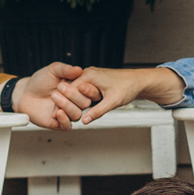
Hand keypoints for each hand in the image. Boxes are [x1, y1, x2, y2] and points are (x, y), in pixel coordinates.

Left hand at [10, 62, 87, 129]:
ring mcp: (67, 113)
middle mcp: (74, 102)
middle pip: (85, 103)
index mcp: (77, 89)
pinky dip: (64, 120)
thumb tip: (79, 70)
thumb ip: (66, 69)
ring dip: (67, 105)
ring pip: (77, 114)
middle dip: (74, 95)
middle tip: (60, 87)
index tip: (81, 85)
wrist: (25, 93)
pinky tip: (58, 112)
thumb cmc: (40, 81)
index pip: (91, 92)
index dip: (89, 89)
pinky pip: (67, 126)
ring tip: (54, 96)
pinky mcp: (58, 123)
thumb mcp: (53, 70)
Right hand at [51, 65, 181, 125]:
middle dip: (64, 100)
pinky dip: (78, 97)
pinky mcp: (94, 80)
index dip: (62, 100)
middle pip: (70, 88)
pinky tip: (74, 106)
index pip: (69, 88)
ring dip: (70, 99)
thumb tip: (84, 121)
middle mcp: (88, 74)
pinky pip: (81, 89)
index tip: (55, 112)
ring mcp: (91, 76)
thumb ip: (97, 111)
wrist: (138, 81)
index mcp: (89, 76)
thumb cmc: (127, 87)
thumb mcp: (112, 102)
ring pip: (75, 89)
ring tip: (61, 110)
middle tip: (55, 112)